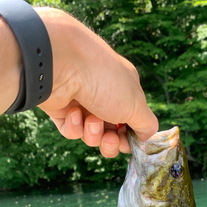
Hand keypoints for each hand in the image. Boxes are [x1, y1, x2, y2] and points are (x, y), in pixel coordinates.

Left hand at [37, 9, 157, 156]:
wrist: (62, 63)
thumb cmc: (105, 80)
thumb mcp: (136, 105)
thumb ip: (146, 124)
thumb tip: (146, 137)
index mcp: (125, 90)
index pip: (132, 121)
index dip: (131, 136)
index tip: (130, 141)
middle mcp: (104, 95)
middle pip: (112, 134)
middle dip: (112, 142)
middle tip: (110, 138)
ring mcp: (82, 103)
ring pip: (91, 135)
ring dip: (93, 132)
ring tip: (91, 120)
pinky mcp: (61, 110)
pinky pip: (71, 131)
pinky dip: (74, 127)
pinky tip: (73, 113)